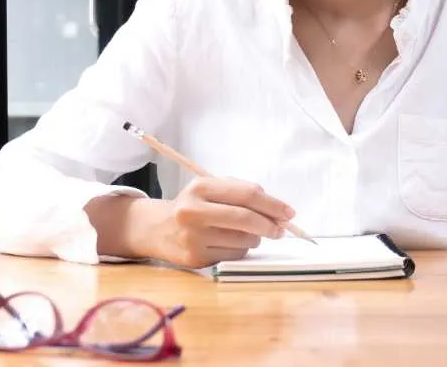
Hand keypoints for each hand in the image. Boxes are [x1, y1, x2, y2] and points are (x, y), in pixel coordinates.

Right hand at [125, 177, 295, 268]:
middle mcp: (193, 211)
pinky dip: (241, 250)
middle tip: (282, 229)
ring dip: (256, 238)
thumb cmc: (194, 205)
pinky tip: (232, 243)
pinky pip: (232, 255)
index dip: (272, 203)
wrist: (157, 228)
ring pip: (242, 240)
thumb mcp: (211, 189)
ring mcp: (193, 237)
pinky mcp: (195, 259)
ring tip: (252, 233)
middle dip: (270, 224)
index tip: (289, 212)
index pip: (246, 194)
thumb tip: (277, 210)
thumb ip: (240, 192)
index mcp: (201, 187)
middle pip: (245, 218)